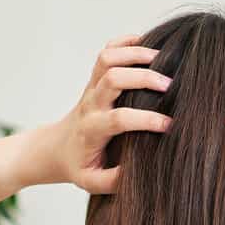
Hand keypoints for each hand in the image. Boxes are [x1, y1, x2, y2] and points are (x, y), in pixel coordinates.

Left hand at [29, 35, 172, 193]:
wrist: (55, 148)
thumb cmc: (78, 165)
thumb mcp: (91, 182)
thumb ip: (113, 181)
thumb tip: (136, 171)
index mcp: (92, 129)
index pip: (119, 119)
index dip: (145, 120)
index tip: (168, 125)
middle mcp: (91, 103)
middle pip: (112, 78)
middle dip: (143, 77)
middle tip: (169, 84)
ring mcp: (92, 87)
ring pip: (108, 58)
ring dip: (135, 53)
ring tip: (162, 58)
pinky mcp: (94, 78)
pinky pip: (107, 51)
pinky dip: (126, 42)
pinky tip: (147, 45)